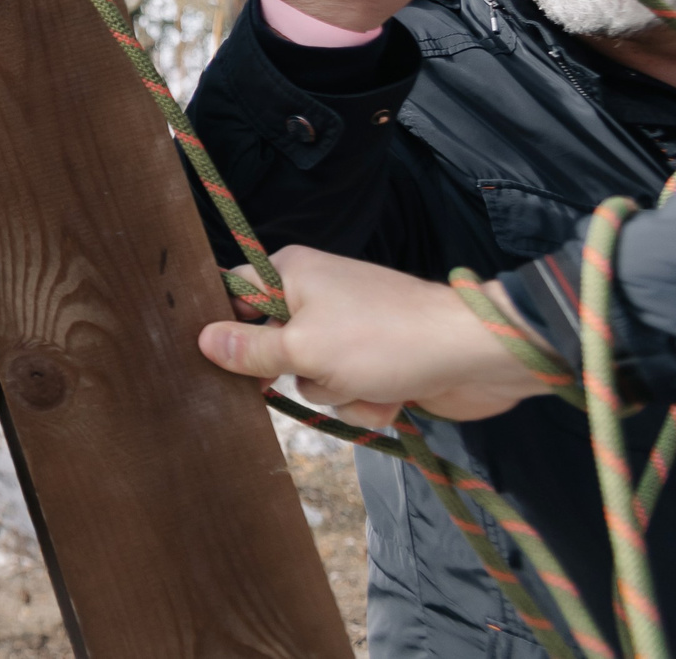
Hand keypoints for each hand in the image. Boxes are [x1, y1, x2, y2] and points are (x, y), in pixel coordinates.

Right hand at [198, 245, 553, 426]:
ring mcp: (349, 332)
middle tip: (292, 379)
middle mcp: (316, 298)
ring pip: (310, 377)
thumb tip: (201, 340)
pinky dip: (365, 401)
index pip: (234, 294)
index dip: (220, 326)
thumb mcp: (304, 349)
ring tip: (366, 384)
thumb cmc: (382, 340)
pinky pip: (347, 391)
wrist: (474, 357)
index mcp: (292, 274)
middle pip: (270, 344)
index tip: (205, 358)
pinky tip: (391, 398)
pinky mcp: (378, 363)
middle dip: (289, 371)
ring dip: (335, 392)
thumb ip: (249, 350)